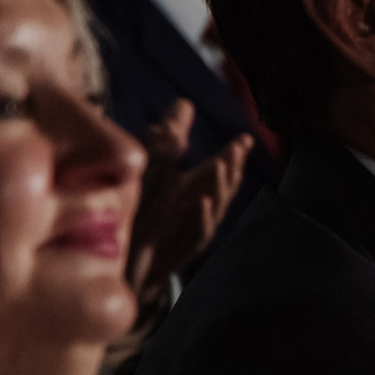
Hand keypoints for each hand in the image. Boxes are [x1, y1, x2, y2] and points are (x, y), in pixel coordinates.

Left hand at [128, 99, 252, 310]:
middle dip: (233, 166)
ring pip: (214, 209)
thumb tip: (184, 103)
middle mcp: (200, 213)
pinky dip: (201, 218)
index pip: (221, 171)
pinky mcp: (179, 251)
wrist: (130, 270)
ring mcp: (191, 232)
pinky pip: (196, 235)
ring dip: (219, 186)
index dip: (234, 155)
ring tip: (220, 164)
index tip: (245, 138)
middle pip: (224, 188)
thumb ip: (171, 139)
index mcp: (198, 193)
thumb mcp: (157, 174)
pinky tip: (202, 202)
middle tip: (239, 145)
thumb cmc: (145, 221)